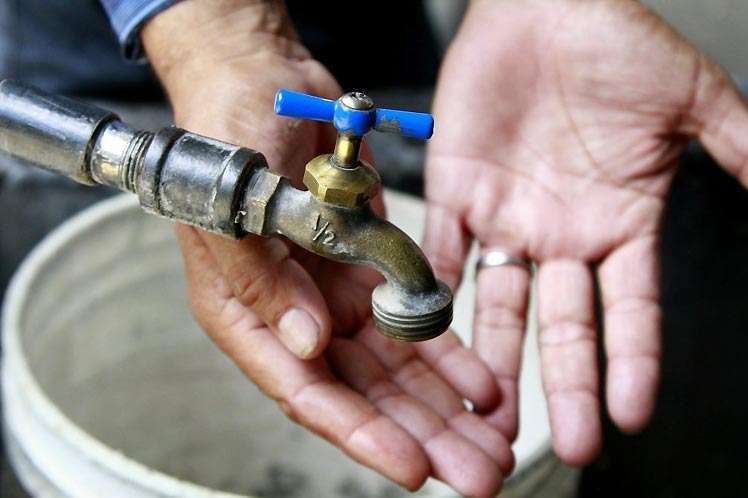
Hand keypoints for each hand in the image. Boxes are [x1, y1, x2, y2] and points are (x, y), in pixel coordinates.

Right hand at [143, 2, 512, 494]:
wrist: (261, 80)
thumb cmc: (227, 137)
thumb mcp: (232, 207)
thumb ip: (263, 282)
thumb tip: (309, 348)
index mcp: (250, 314)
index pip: (307, 392)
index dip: (362, 434)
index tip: (413, 468)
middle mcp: (296, 316)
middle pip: (364, 394)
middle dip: (422, 435)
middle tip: (479, 473)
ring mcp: (336, 295)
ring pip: (398, 368)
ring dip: (446, 406)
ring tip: (496, 441)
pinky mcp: (370, 268)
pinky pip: (415, 319)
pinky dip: (450, 351)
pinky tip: (486, 382)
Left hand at [424, 0, 747, 464]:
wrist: (545, 7)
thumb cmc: (616, 45)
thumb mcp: (691, 99)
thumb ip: (738, 147)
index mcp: (618, 222)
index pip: (631, 309)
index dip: (632, 361)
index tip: (631, 413)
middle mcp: (560, 233)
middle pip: (562, 325)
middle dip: (562, 383)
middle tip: (563, 443)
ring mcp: (505, 218)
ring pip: (497, 304)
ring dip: (493, 357)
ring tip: (487, 412)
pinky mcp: (455, 193)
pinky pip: (441, 251)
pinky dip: (433, 292)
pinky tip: (430, 336)